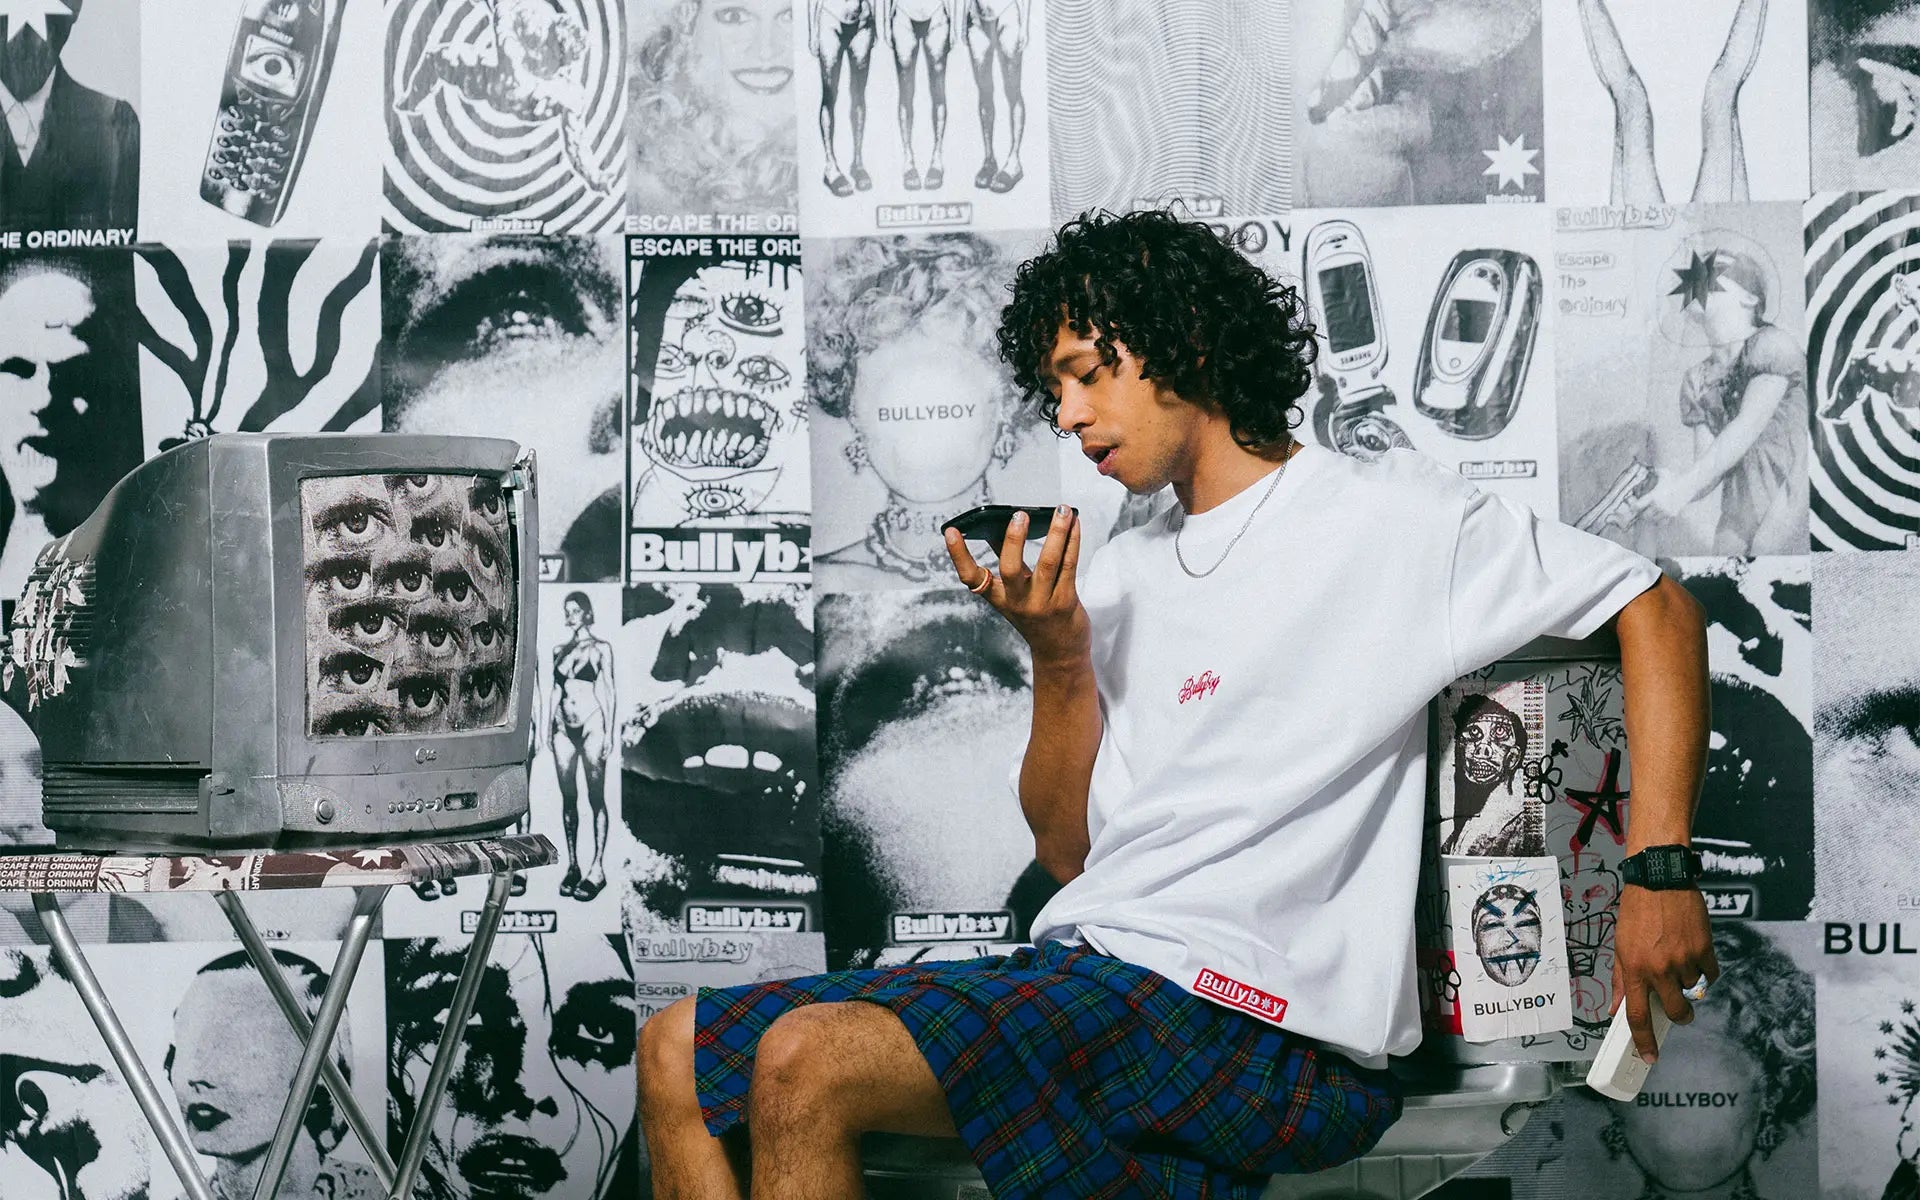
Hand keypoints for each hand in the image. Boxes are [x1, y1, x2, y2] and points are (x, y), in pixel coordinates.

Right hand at [943, 506, 1090, 666]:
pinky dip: (1073, 541)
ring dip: (1056, 532)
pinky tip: (1075, 524)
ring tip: (1061, 510)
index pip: (971, 578)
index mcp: (999, 598)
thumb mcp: (1016, 594)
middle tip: (1020, 515)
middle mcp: (1017, 602)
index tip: (951, 531)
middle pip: (1010, 569)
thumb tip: (998, 528)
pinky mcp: (1066, 603)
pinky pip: (1069, 566)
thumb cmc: (1036, 616)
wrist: (1059, 652)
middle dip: (1015, 539)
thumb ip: (1009, 563)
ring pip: (1048, 562)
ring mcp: (1042, 604)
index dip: (958, 555)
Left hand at [1610, 884, 1718, 1063]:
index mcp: (1634, 970)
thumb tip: (1616, 1009)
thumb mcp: (1620, 946)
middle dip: (1680, 1016)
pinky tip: (1693, 953)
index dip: (1644, 1041)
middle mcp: (1659, 969)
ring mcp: (1683, 960)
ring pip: (1693, 990)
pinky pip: (1710, 974)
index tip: (1649, 1057)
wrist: (1660, 881)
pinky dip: (1704, 970)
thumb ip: (1621, 980)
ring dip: (1688, 981)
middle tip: (1680, 1011)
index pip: (1637, 1015)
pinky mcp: (1704, 950)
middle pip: (1676, 1012)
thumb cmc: (1636, 912)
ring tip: (1677, 957)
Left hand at [1631, 475, 1690, 519]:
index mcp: (1654, 496)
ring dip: (1649, 516)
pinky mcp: (1672, 515)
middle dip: (1641, 512)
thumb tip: (1642, 465)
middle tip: (1642, 508)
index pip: (1637, 506)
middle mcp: (1659, 505)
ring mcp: (1666, 511)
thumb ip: (1651, 471)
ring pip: (1652, 520)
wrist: (1690, 485)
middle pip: (1643, 515)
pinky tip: (1658, 513)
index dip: (1633, 505)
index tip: (1634, 502)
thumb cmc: (1674, 478)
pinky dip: (1657, 520)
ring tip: (1650, 510)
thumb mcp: (1662, 472)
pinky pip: (1661, 522)